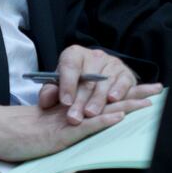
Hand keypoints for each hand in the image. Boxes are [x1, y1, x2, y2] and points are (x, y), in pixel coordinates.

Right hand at [0, 96, 148, 161]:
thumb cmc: (14, 131)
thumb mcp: (41, 124)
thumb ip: (58, 120)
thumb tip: (75, 120)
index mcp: (67, 108)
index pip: (98, 97)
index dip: (122, 93)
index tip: (143, 90)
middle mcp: (68, 111)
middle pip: (105, 100)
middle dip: (132, 95)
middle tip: (157, 90)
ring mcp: (64, 122)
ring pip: (98, 111)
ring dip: (124, 106)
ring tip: (147, 103)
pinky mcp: (59, 135)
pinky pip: (84, 127)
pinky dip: (102, 122)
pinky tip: (117, 118)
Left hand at [41, 45, 161, 123]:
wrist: (98, 75)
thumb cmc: (75, 82)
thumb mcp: (59, 85)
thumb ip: (51, 92)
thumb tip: (45, 102)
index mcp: (74, 54)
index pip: (70, 67)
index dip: (67, 85)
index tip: (65, 102)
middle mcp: (94, 56)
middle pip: (87, 79)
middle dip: (80, 100)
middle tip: (74, 117)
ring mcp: (112, 63)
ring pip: (104, 82)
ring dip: (97, 100)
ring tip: (90, 114)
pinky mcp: (126, 73)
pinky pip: (123, 82)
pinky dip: (118, 91)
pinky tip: (112, 100)